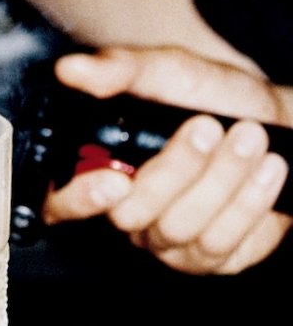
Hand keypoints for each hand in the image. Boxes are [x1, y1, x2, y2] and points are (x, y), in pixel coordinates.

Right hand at [43, 46, 291, 273]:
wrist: (267, 114)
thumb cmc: (203, 95)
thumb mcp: (163, 69)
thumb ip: (117, 70)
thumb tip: (70, 68)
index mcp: (96, 171)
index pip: (59, 204)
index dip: (80, 200)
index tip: (115, 179)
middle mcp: (125, 212)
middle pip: (130, 215)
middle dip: (176, 171)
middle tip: (208, 127)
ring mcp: (166, 240)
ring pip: (181, 229)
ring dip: (223, 179)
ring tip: (250, 136)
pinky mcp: (212, 256)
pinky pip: (223, 244)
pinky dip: (250, 201)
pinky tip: (267, 168)